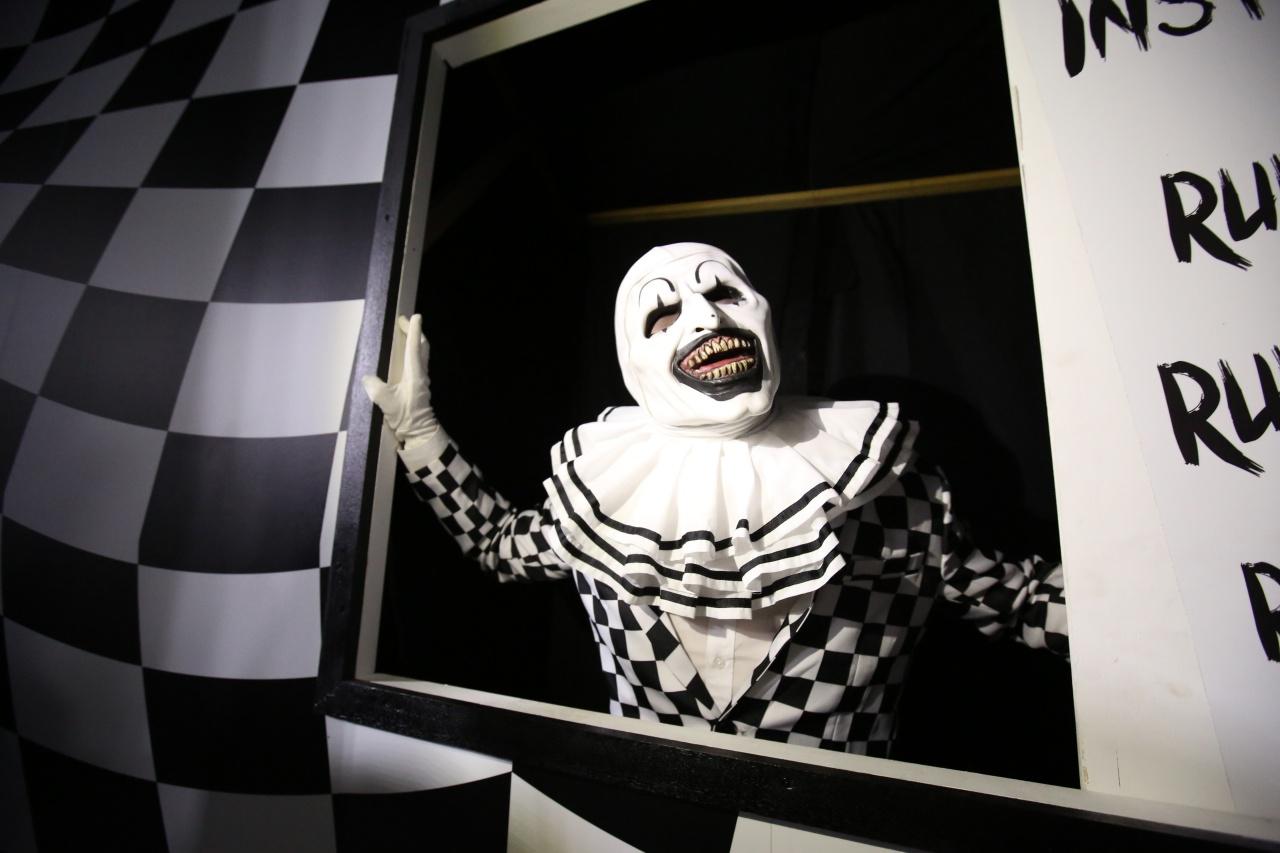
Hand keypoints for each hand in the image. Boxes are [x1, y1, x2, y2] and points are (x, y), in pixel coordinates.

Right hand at [362, 314, 438, 447]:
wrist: (418, 432)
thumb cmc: (404, 415)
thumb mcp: (384, 400)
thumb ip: (373, 386)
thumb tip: (368, 378)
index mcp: (415, 373)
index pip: (414, 347)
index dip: (414, 330)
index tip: (415, 316)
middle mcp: (421, 373)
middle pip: (422, 347)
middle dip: (415, 332)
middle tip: (405, 323)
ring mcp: (422, 380)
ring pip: (422, 354)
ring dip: (415, 342)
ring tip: (406, 335)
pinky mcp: (420, 386)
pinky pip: (419, 363)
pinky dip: (414, 353)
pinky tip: (406, 357)